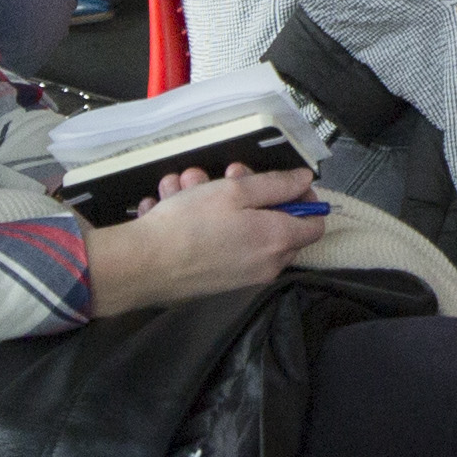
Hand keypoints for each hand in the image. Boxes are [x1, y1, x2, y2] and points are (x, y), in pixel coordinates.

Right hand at [83, 160, 330, 311]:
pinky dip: (199, 224)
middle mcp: (265, 264)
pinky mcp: (217, 280)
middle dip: (248, 192)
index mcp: (277, 241)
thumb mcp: (235, 191)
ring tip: (183, 187)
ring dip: (214, 201)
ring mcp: (241, 275)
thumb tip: (304, 180)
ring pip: (239, 227)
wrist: (141, 265)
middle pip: (274, 221)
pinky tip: (171, 206)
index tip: (281, 181)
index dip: (302, 196)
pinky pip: (217, 244)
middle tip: (225, 175)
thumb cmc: (188, 225)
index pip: (315, 222)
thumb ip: (276, 184)